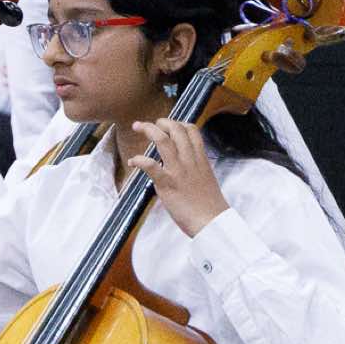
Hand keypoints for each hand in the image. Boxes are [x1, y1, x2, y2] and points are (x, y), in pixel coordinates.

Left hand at [129, 119, 227, 235]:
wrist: (212, 221)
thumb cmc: (209, 205)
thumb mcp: (206, 178)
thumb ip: (196, 167)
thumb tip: (185, 164)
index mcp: (200, 158)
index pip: (192, 130)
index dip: (179, 123)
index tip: (169, 125)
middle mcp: (189, 160)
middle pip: (176, 129)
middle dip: (161, 122)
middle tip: (150, 125)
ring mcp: (178, 171)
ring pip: (162, 140)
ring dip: (148, 130)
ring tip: (138, 126)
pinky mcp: (167, 184)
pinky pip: (150, 165)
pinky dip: (139, 160)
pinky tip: (133, 162)